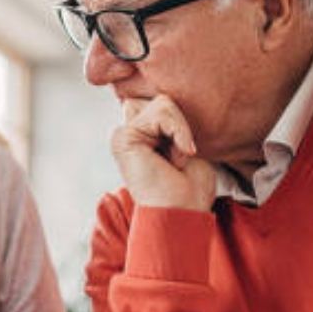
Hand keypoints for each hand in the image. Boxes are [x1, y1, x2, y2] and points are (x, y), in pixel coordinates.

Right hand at [111, 94, 215, 210]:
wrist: (182, 213)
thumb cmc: (189, 188)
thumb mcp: (186, 144)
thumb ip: (170, 119)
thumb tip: (160, 98)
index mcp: (142, 136)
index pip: (161, 102)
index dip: (178, 118)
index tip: (186, 151)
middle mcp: (129, 134)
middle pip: (160, 98)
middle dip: (179, 123)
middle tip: (180, 156)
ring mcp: (123, 136)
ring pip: (162, 102)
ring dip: (180, 130)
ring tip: (177, 159)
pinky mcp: (123, 138)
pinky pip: (160, 112)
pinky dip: (177, 131)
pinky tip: (176, 157)